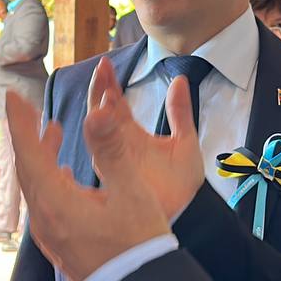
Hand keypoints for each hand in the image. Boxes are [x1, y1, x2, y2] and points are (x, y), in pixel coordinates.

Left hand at [7, 59, 196, 280]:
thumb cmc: (139, 244)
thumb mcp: (131, 191)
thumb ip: (111, 149)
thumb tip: (96, 112)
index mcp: (56, 203)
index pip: (28, 153)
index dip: (20, 122)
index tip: (13, 97)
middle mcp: (45, 220)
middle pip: (27, 168)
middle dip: (28, 135)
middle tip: (30, 109)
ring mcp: (51, 235)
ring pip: (35, 186)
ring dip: (40, 156)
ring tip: (53, 132)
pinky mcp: (61, 243)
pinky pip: (44, 202)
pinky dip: (49, 178)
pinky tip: (64, 174)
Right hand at [83, 57, 205, 221]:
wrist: (185, 217)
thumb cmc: (181, 185)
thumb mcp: (185, 142)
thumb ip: (181, 112)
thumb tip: (180, 79)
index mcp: (130, 135)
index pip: (114, 103)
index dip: (109, 83)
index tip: (106, 63)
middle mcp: (115, 146)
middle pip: (100, 113)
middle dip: (98, 90)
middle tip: (100, 69)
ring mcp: (112, 162)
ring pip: (95, 133)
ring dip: (97, 112)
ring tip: (101, 93)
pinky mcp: (113, 179)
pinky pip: (98, 156)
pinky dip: (95, 141)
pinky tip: (96, 126)